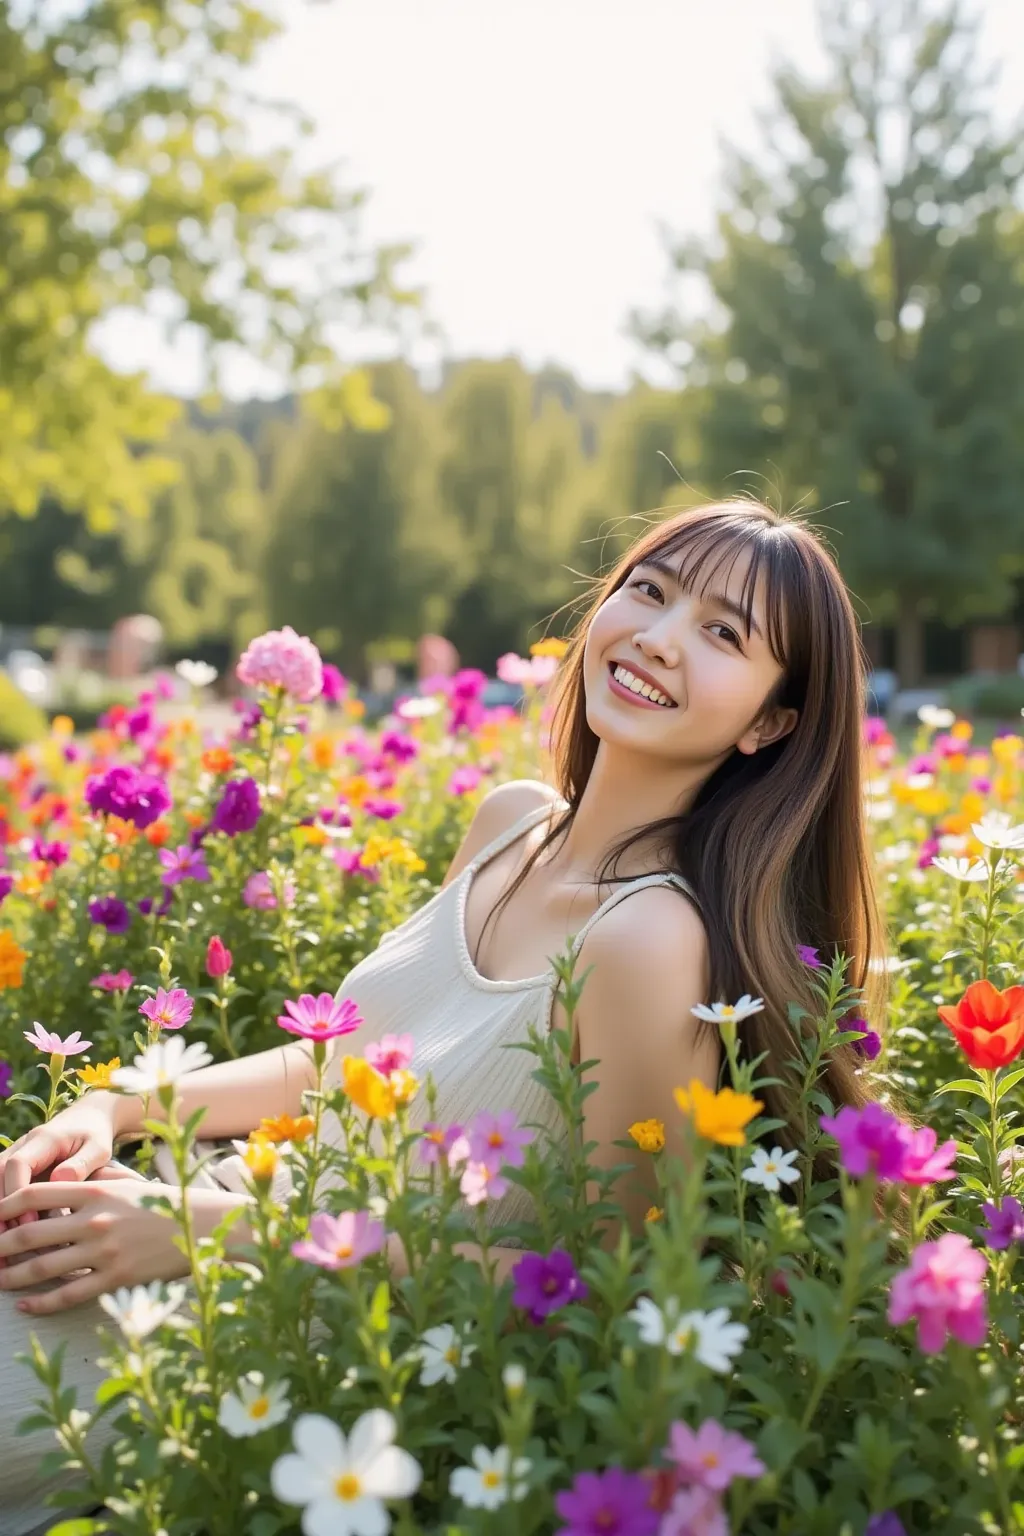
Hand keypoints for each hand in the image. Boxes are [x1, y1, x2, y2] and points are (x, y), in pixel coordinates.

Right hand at [0, 1095, 119, 1233]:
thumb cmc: (96, 1135)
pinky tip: (11, 1231)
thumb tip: (59, 1181)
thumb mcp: (98, 1148)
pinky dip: (4, 1207)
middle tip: (9, 1237)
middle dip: (2, 1206)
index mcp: (45, 1139)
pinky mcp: (16, 1166)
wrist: (89, 1118)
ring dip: (0, 1208)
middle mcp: (24, 1144)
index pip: (18, 1164)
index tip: (29, 1219)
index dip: (18, 1192)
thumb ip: (81, 1164)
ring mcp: (16, 1153)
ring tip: (8, 1238)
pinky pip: (2, 1185)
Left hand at [0, 1179, 250, 1315]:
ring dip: (12, 1277)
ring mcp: (105, 1251)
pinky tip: (26, 1306)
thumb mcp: (127, 1183)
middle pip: (31, 1233)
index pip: (36, 1193)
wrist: (201, 1226)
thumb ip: (95, 1181)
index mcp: (96, 1192)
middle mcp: (95, 1220)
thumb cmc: (161, 1202)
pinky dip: (42, 1303)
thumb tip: (61, 1181)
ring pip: (44, 1268)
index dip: (4, 1205)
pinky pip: (69, 1295)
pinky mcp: (116, 1279)